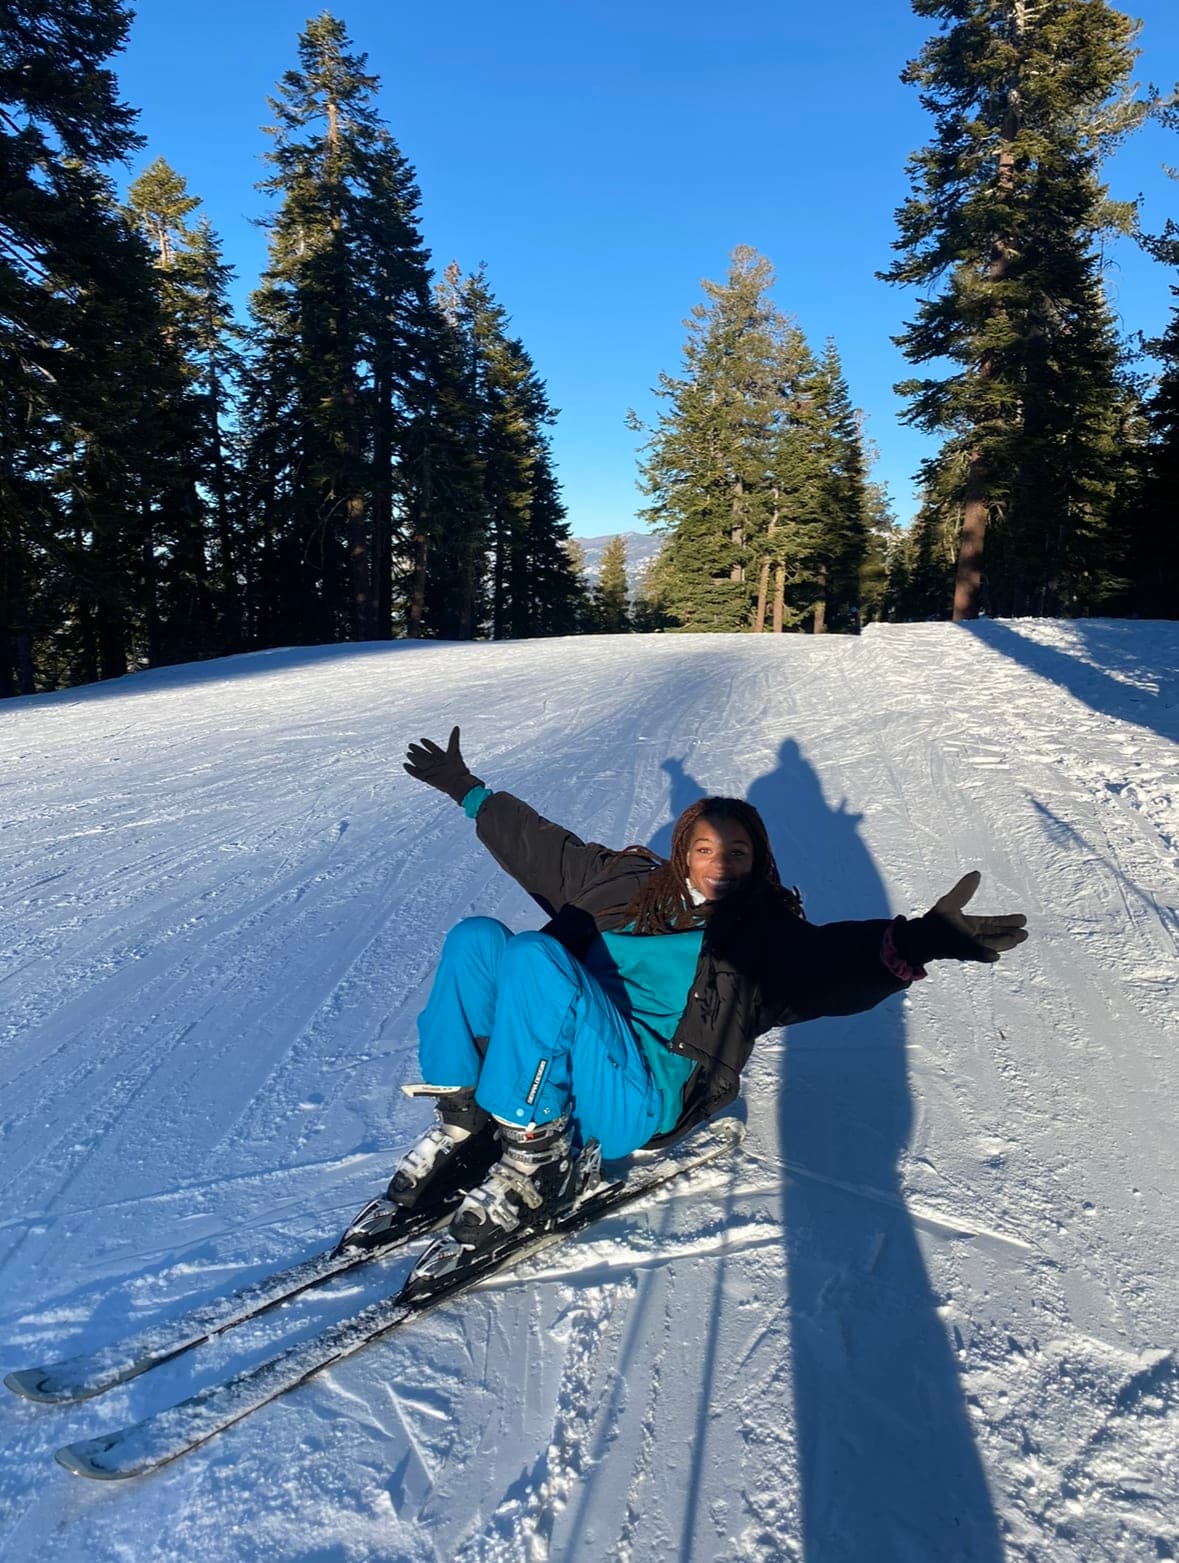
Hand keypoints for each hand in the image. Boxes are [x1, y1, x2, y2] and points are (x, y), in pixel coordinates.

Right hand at [403, 726, 483, 805]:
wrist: (457, 782)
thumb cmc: (458, 767)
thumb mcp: (454, 751)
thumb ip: (453, 740)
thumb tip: (456, 726)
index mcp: (443, 757)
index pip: (434, 749)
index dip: (428, 745)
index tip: (422, 739)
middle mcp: (437, 764)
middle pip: (425, 756)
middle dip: (418, 750)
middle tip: (410, 745)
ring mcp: (432, 771)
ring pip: (420, 763)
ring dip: (414, 758)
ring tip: (408, 753)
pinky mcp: (427, 778)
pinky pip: (417, 774)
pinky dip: (411, 770)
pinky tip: (405, 765)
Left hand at [897, 871, 1027, 966]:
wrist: (916, 937)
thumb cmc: (933, 922)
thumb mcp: (950, 902)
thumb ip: (964, 890)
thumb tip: (977, 873)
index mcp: (972, 926)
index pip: (993, 924)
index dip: (1007, 922)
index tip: (1023, 919)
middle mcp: (972, 937)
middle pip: (995, 936)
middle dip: (1010, 934)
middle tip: (1025, 933)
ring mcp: (967, 947)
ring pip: (989, 945)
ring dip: (1003, 943)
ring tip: (1016, 939)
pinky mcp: (959, 953)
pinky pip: (974, 954)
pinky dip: (984, 955)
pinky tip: (994, 956)